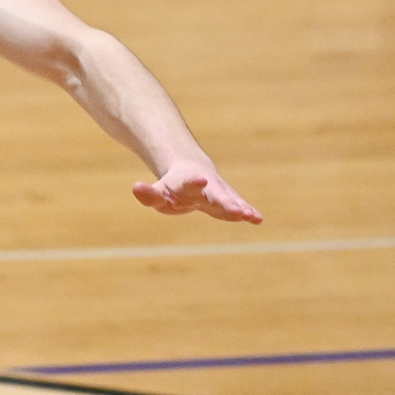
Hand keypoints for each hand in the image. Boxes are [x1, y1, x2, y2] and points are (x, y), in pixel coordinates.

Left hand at [132, 164, 263, 223]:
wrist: (194, 175)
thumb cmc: (173, 188)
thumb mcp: (158, 193)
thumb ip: (148, 194)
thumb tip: (136, 187)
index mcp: (187, 182)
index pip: (189, 182)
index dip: (194, 182)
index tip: (201, 179)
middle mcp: (208, 187)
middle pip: (217, 195)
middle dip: (226, 202)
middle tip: (236, 209)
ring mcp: (220, 194)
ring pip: (230, 201)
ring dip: (239, 209)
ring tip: (250, 216)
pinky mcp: (229, 203)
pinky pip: (238, 208)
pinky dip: (247, 213)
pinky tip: (257, 219)